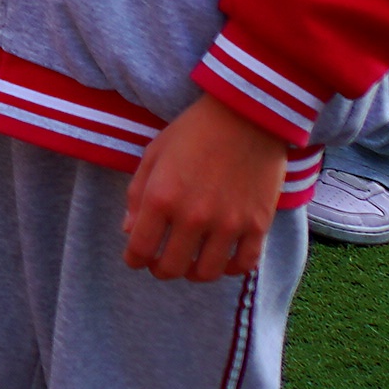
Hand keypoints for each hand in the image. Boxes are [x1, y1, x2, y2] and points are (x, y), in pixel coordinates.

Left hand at [122, 94, 284, 281]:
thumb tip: (130, 231)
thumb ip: (137, 195)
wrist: (246, 115)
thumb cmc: (194, 131)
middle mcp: (193, 216)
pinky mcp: (257, 225)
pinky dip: (230, 268)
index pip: (140, 249)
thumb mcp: (154, 154)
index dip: (134, 260)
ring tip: (191, 263)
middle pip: (172, 268)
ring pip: (207, 273)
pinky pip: (243, 265)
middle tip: (161, 263)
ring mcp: (228, 223)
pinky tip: (222, 258)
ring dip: (194, 273)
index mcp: (161, 197)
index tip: (136, 259)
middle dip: (161, 270)